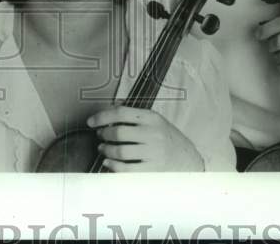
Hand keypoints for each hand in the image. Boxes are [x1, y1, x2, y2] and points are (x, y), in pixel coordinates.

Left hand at [86, 107, 203, 171]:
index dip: (102, 116)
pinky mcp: (152, 170)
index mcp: (152, 118)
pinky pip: (126, 169)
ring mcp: (153, 153)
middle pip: (118, 133)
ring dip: (106, 150)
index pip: (121, 112)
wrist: (189, 159)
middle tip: (100, 136)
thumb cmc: (168, 139)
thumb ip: (134, 116)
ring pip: (120, 151)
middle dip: (103, 135)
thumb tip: (109, 109)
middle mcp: (153, 134)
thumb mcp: (155, 121)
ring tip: (103, 149)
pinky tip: (108, 162)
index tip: (91, 122)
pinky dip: (112, 166)